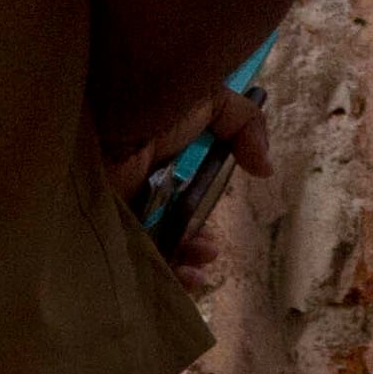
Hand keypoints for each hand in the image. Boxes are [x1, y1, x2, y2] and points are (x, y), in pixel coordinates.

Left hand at [104, 81, 275, 290]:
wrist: (107, 106)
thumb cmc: (157, 96)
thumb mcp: (211, 99)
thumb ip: (244, 126)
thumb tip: (265, 169)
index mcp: (164, 156)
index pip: (182, 195)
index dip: (201, 217)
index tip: (215, 233)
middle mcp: (141, 183)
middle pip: (168, 224)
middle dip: (193, 244)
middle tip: (209, 250)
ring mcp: (122, 204)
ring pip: (153, 243)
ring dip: (182, 260)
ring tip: (200, 266)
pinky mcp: (107, 222)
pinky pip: (133, 254)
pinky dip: (161, 270)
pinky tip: (184, 277)